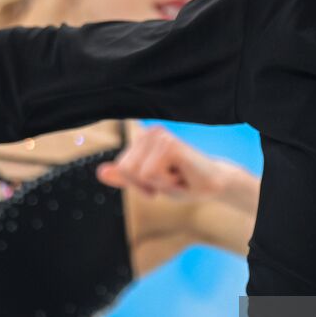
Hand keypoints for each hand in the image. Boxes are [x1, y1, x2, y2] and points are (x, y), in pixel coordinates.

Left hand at [96, 125, 233, 201]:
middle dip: (146, 184)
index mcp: (143, 137)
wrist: (215, 185)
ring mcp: (160, 136)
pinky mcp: (169, 145)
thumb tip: (100, 172)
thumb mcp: (148, 183)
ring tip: (176, 176)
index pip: (121, 167)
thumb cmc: (184, 182)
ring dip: (158, 183)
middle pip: (125, 169)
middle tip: (170, 178)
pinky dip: (166, 183)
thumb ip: (125, 177)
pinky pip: (150, 174)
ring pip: (137, 172)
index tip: (159, 181)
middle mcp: (150, 132)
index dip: (138, 183)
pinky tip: (181, 175)